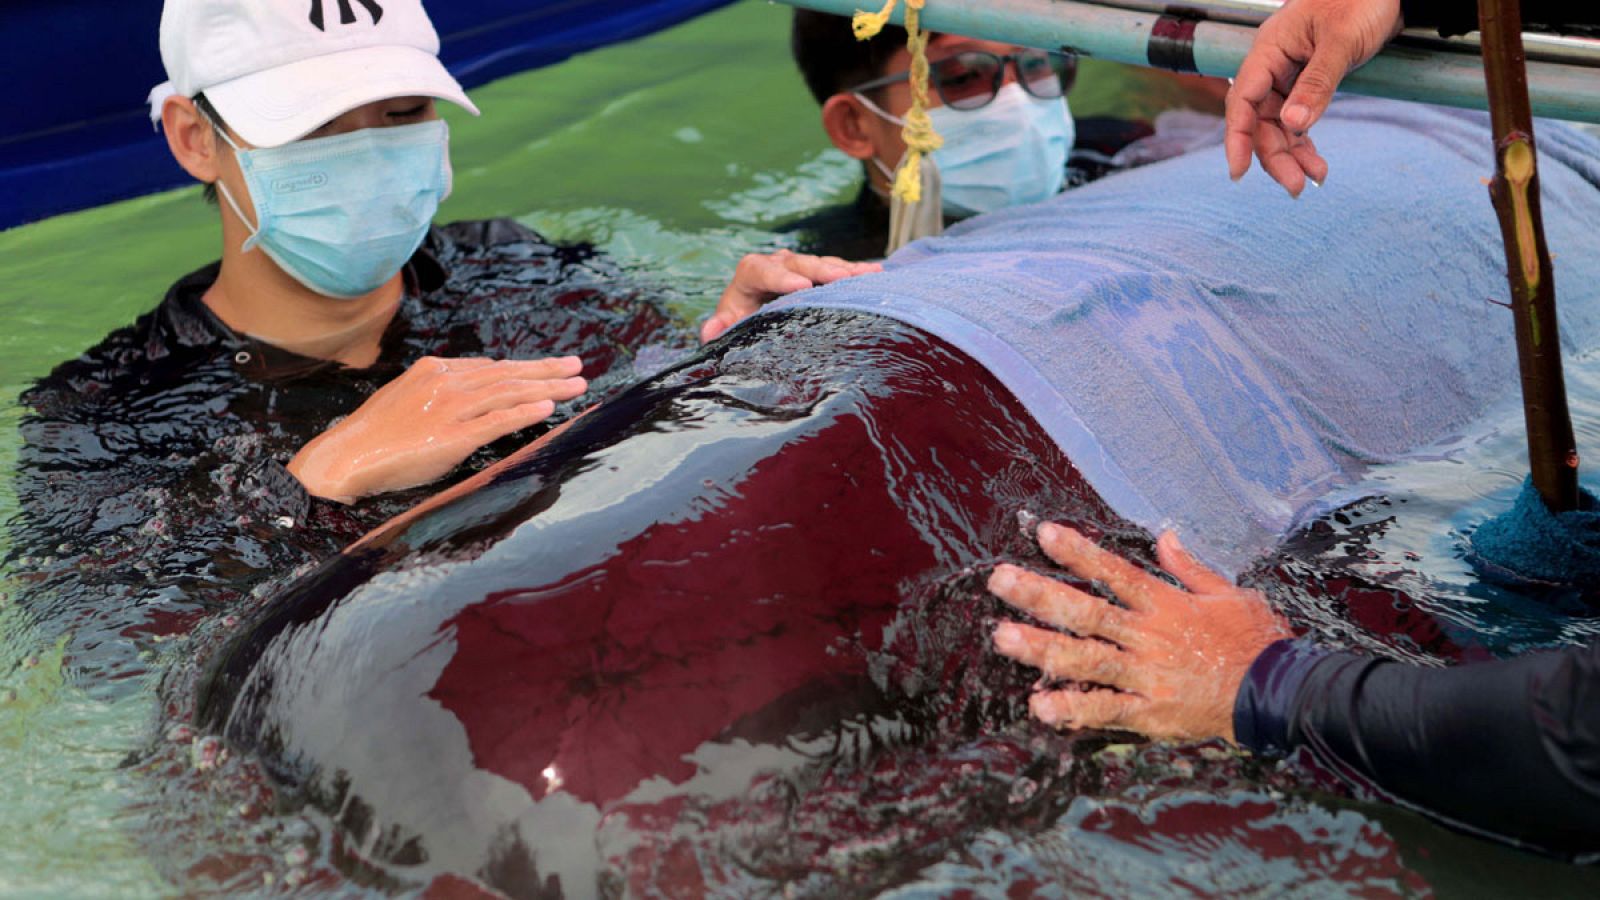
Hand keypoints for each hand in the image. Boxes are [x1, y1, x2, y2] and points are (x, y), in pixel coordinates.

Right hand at [288, 356, 586, 501]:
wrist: (347, 456)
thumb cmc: (376, 434)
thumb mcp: (408, 397)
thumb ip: (440, 391)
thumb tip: (471, 391)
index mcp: (435, 369)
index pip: (491, 367)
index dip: (524, 368)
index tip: (549, 367)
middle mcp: (446, 382)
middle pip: (507, 374)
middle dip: (546, 370)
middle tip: (578, 367)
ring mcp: (450, 408)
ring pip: (509, 393)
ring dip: (547, 388)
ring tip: (576, 386)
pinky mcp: (452, 436)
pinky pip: (496, 421)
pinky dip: (524, 412)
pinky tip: (548, 407)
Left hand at [700, 250, 880, 343]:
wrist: (754, 314)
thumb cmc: (741, 322)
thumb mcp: (729, 326)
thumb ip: (719, 330)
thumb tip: (710, 331)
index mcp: (750, 273)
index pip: (761, 270)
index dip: (780, 277)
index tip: (800, 287)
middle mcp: (776, 263)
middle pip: (798, 262)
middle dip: (821, 270)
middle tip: (842, 278)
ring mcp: (800, 265)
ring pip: (821, 263)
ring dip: (844, 269)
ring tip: (868, 274)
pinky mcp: (818, 272)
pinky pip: (837, 269)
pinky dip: (855, 271)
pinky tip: (877, 272)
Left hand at [989, 523, 1290, 741]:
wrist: (1279, 694)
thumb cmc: (1256, 641)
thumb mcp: (1229, 594)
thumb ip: (1190, 567)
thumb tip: (1165, 536)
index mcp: (1165, 605)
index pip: (1114, 572)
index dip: (1078, 552)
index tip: (1042, 533)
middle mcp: (1148, 637)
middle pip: (1087, 612)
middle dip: (1041, 595)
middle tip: (999, 579)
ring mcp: (1146, 675)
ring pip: (1086, 658)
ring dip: (1042, 648)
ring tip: (1003, 636)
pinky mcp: (1150, 712)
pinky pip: (1106, 710)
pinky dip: (1073, 710)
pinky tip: (1040, 707)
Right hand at [1224, 0, 1402, 195]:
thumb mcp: (1341, 40)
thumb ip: (1316, 83)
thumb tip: (1294, 124)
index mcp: (1269, 50)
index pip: (1242, 100)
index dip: (1237, 138)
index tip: (1238, 171)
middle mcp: (1273, 66)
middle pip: (1260, 120)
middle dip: (1275, 155)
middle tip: (1295, 186)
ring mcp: (1289, 76)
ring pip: (1279, 125)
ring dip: (1292, 155)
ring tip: (1314, 179)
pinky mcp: (1307, 83)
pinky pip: (1298, 119)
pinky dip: (1305, 142)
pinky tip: (1316, 164)